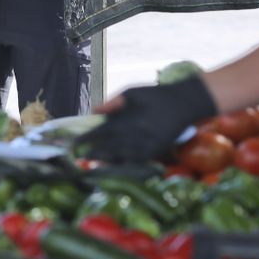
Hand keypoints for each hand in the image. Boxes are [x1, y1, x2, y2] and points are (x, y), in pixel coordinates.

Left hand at [78, 76, 217, 162]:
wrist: (185, 103)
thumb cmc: (155, 95)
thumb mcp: (132, 92)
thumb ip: (112, 103)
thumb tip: (92, 112)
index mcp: (128, 118)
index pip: (101, 132)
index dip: (86, 139)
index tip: (74, 145)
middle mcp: (136, 134)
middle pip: (109, 147)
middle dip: (93, 153)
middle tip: (78, 158)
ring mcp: (147, 145)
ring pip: (121, 157)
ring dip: (105, 161)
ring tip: (92, 163)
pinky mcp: (156, 151)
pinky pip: (136, 161)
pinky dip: (124, 164)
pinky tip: (114, 166)